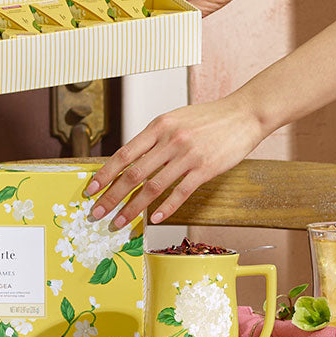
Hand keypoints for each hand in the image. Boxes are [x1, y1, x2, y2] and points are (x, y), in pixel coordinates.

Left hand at [84, 95, 265, 227]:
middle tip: (97, 213)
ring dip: (132, 208)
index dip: (104, 174)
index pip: (123, 154)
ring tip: (120, 222)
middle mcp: (170, 140)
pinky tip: (154, 219)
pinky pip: (181, 192)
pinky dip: (166, 208)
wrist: (244, 114)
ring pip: (153, 187)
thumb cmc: (208, 118)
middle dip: (111, 197)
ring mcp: (188, 155)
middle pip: (133, 174)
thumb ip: (153, 139)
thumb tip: (129, 161)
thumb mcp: (174, 120)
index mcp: (158, 126)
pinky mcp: (206, 169)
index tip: (90, 190)